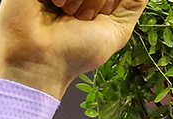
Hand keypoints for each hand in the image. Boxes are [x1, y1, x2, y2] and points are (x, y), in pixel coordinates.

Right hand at [0, 0, 147, 99]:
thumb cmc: (77, 51)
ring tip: (64, 13)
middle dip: (98, 2)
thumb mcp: (116, 30)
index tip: (96, 19)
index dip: (109, 4)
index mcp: (94, 0)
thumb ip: (133, 4)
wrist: (40, 58)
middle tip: (80, 19)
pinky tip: (54, 4)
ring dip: (80, 0)